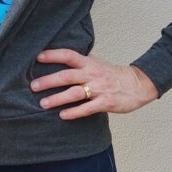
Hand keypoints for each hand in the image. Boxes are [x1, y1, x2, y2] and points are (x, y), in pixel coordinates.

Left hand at [30, 48, 158, 118]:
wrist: (137, 84)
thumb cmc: (113, 75)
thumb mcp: (97, 64)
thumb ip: (80, 64)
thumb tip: (59, 62)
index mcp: (89, 63)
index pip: (69, 55)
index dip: (53, 55)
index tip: (38, 57)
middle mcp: (92, 74)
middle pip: (67, 76)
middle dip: (49, 81)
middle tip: (33, 86)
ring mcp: (99, 89)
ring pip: (74, 93)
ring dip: (57, 98)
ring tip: (43, 103)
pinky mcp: (105, 103)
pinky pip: (87, 108)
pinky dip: (74, 112)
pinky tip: (62, 115)